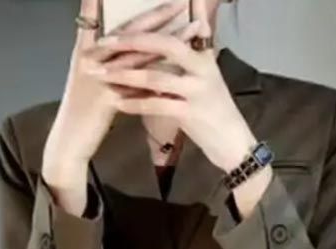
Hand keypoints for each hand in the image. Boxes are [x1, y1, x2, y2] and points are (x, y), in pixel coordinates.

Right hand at [42, 0, 200, 185]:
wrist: (68, 142)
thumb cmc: (83, 115)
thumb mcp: (94, 84)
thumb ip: (111, 67)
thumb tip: (134, 57)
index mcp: (87, 50)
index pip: (114, 23)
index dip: (133, 9)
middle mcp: (92, 58)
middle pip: (130, 33)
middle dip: (157, 16)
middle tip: (180, 2)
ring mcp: (98, 78)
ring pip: (139, 55)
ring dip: (168, 41)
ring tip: (193, 29)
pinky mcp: (106, 101)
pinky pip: (138, 89)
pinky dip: (160, 80)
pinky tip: (181, 72)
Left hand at [88, 0, 257, 173]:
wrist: (234, 143)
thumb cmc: (215, 111)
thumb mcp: (207, 76)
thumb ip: (195, 50)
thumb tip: (194, 18)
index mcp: (203, 56)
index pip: (170, 34)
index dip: (143, 30)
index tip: (115, 30)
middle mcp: (202, 68)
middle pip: (163, 46)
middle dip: (130, 43)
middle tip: (102, 45)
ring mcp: (197, 91)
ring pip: (155, 77)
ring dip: (125, 75)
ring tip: (101, 74)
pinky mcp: (191, 114)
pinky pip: (157, 105)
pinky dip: (135, 104)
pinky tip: (117, 104)